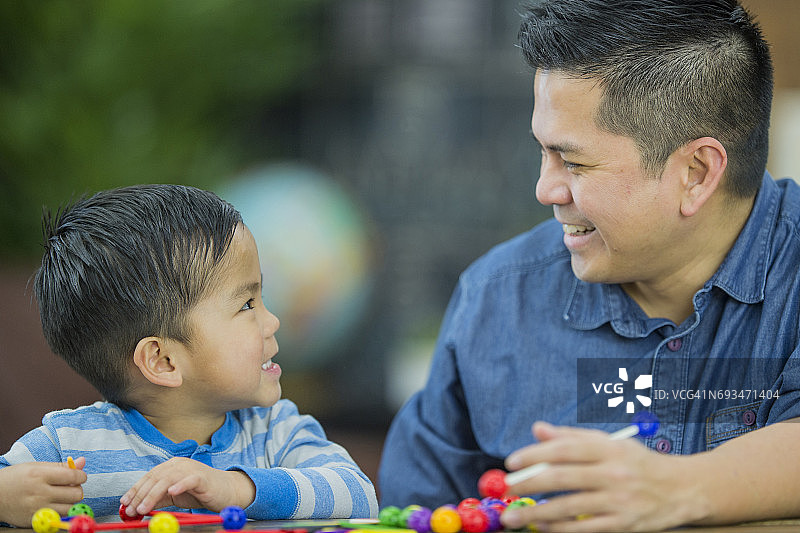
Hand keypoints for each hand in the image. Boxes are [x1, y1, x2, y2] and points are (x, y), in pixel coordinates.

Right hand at [0, 458, 86, 526]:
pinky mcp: (36, 521)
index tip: (79, 476)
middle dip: (77, 489)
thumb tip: (82, 462)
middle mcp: (40, 493)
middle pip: (76, 494)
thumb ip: (61, 466)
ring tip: (62, 496)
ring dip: (71, 501)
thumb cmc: (15, 478)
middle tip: (70, 487)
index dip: (81, 476)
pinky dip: (61, 511)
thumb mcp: (36, 466)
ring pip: (70, 507)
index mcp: (41, 475)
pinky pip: (59, 517)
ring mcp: (38, 508)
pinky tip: (54, 504)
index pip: (74, 477)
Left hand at [120, 457, 254, 516]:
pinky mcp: (202, 477)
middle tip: (131, 510)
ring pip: (167, 480)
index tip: (124, 503)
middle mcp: (179, 464)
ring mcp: (191, 469)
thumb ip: (158, 498)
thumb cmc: (199, 492)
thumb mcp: (174, 495)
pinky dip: (179, 485)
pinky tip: (171, 492)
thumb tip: (136, 507)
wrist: (225, 490)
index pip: (149, 476)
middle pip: (155, 478)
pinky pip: (188, 480)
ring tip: (143, 508)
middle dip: (140, 494)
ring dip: (153, 494)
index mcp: (171, 466)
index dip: (135, 489)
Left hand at [499, 422, 701, 531]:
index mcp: (608, 448)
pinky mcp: (624, 525)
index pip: (565, 449)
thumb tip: (537, 429)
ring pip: (570, 507)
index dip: (535, 455)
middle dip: (529, 484)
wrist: (684, 489)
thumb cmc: (638, 463)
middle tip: (506, 490)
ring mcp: (620, 501)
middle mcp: (614, 473)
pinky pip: (585, 530)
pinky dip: (559, 530)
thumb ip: (572, 436)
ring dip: (537, 513)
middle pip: (563, 477)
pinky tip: (541, 527)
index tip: (512, 463)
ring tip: (513, 517)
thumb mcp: (610, 442)